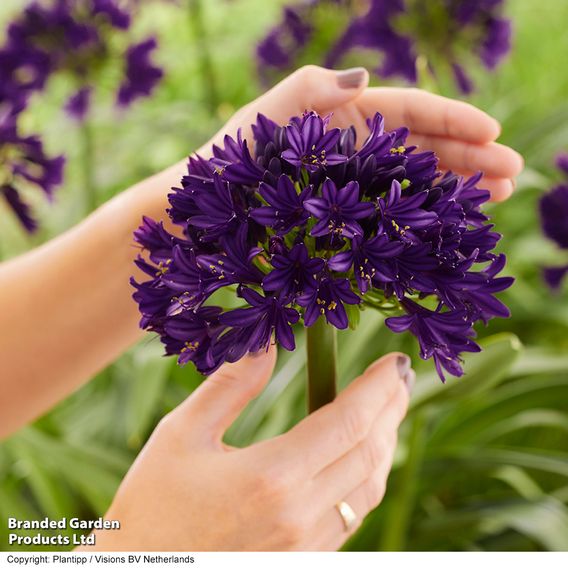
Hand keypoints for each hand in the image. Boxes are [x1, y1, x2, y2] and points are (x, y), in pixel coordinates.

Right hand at [88, 348, 412, 550]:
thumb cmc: (151, 507)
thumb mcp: (181, 434)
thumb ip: (231, 385)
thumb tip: (268, 341)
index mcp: (271, 477)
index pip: (348, 422)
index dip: (378, 388)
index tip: (395, 362)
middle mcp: (299, 516)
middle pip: (369, 452)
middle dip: (391, 409)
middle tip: (399, 377)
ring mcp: (306, 547)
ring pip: (369, 486)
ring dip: (385, 442)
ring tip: (388, 409)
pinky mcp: (304, 561)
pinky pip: (353, 514)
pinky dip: (366, 476)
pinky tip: (361, 454)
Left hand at [205, 65, 522, 201]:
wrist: (207, 207)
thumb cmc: (231, 157)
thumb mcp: (266, 114)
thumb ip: (309, 91)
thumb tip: (365, 78)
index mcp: (346, 117)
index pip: (410, 111)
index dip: (452, 118)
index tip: (492, 129)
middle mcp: (359, 150)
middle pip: (425, 148)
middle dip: (471, 156)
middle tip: (512, 172)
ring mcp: (358, 187)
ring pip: (419, 182)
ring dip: (461, 187)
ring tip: (499, 194)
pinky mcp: (350, 221)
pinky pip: (397, 215)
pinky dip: (428, 216)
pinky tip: (457, 222)